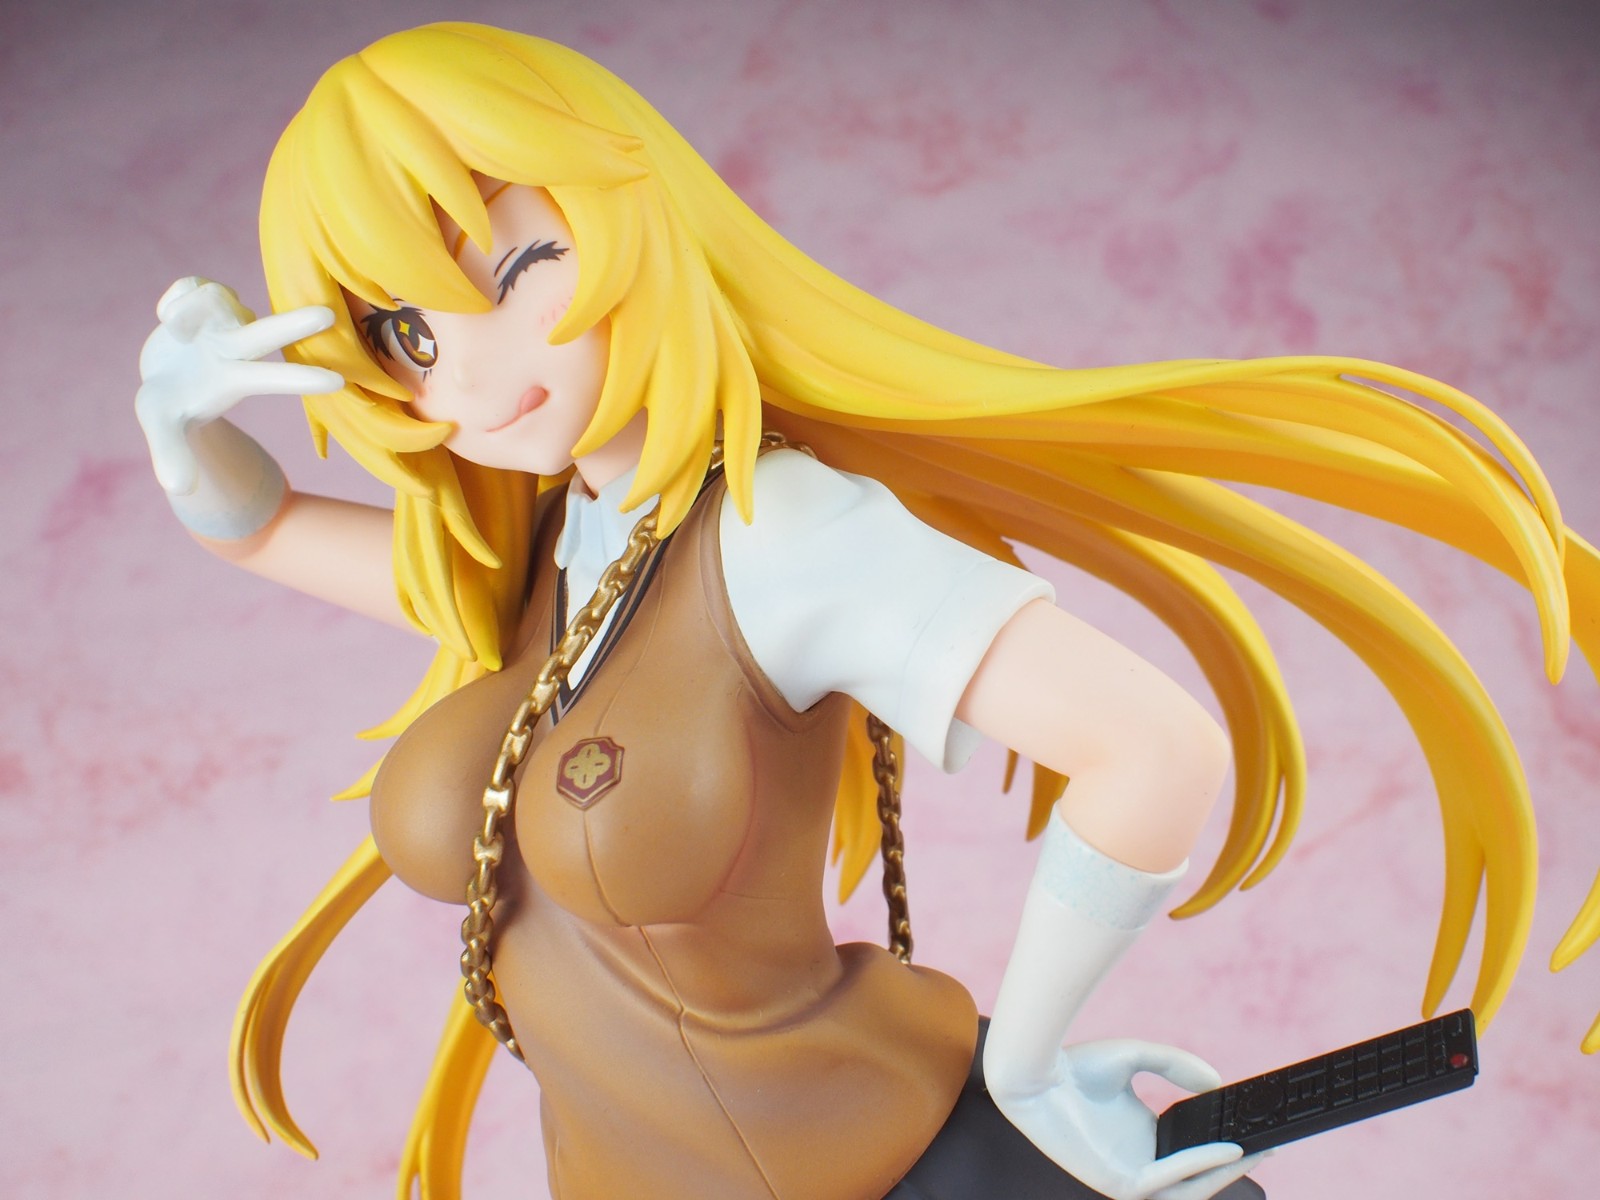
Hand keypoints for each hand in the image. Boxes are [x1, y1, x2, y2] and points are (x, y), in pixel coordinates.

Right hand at [135, 277, 341, 495]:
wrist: (163, 374)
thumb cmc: (170, 406)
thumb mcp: (162, 427)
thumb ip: (171, 455)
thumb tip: (178, 488)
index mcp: (236, 379)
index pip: (273, 379)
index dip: (300, 380)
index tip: (338, 383)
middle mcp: (238, 346)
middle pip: (269, 333)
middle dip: (294, 324)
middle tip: (328, 315)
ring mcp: (224, 319)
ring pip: (216, 297)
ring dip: (188, 310)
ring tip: (171, 328)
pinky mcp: (204, 296)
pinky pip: (193, 286)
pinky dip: (176, 298)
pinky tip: (166, 317)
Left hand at [991, 1038, 1265, 1199]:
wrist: (1037, 1074)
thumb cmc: (1077, 1066)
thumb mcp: (1137, 1058)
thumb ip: (1177, 1066)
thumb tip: (1217, 1082)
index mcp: (1142, 1139)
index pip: (1192, 1154)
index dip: (1225, 1148)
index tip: (1256, 1132)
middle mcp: (1138, 1162)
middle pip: (1198, 1177)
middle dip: (1235, 1165)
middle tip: (1269, 1146)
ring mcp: (1128, 1177)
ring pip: (1188, 1188)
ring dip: (1223, 1173)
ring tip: (1255, 1150)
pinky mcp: (1117, 1182)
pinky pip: (1166, 1180)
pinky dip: (1198, 1166)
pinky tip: (1224, 1148)